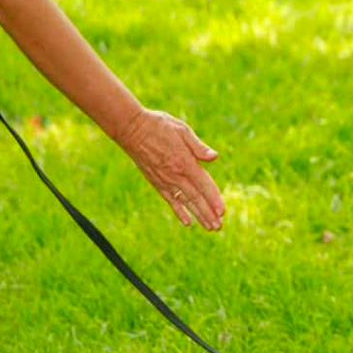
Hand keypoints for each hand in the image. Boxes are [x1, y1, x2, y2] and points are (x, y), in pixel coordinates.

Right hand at [114, 108, 224, 229]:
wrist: (130, 128)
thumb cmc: (158, 125)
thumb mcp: (182, 130)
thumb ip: (198, 147)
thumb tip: (214, 157)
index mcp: (185, 162)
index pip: (204, 185)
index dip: (214, 199)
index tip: (222, 212)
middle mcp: (176, 175)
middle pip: (196, 198)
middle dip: (209, 213)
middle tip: (219, 227)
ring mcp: (165, 180)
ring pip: (185, 202)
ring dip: (198, 215)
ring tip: (210, 227)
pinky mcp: (156, 182)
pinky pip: (170, 200)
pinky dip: (179, 212)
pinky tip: (187, 222)